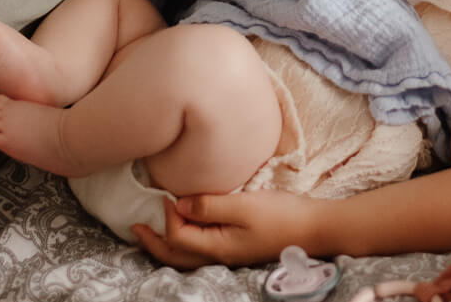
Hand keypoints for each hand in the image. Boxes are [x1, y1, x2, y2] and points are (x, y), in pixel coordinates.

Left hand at [132, 192, 322, 267]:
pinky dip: (185, 242)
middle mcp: (219, 256)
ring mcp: (230, 254)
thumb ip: (209, 205)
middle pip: (176, 255)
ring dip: (166, 244)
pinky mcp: (239, 247)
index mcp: (216, 248)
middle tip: (135, 227)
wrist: (315, 227)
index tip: (168, 194)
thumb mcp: (243, 206)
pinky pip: (201, 250)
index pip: (178, 235)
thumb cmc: (282, 215)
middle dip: (153, 242)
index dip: (167, 216)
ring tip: (153, 232)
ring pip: (187, 256)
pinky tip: (190, 230)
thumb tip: (180, 204)